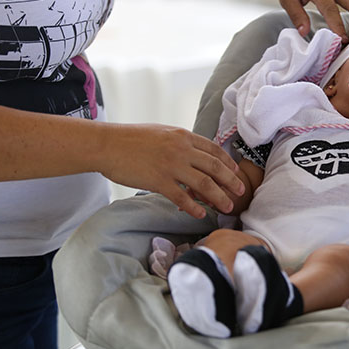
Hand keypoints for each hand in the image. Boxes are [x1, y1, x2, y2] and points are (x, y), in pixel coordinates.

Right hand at [98, 123, 244, 217]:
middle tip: (241, 193)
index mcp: (183, 136)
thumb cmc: (131, 139)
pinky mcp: (158, 181)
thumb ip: (180, 145)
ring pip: (204, 184)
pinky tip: (200, 214)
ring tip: (227, 207)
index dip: (228, 163)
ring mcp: (171, 165)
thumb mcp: (162, 134)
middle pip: (215, 168)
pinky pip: (182, 197)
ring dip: (219, 197)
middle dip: (231, 182)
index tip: (236, 173)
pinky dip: (194, 206)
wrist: (107, 144)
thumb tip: (193, 160)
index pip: (214, 150)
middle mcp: (181, 149)